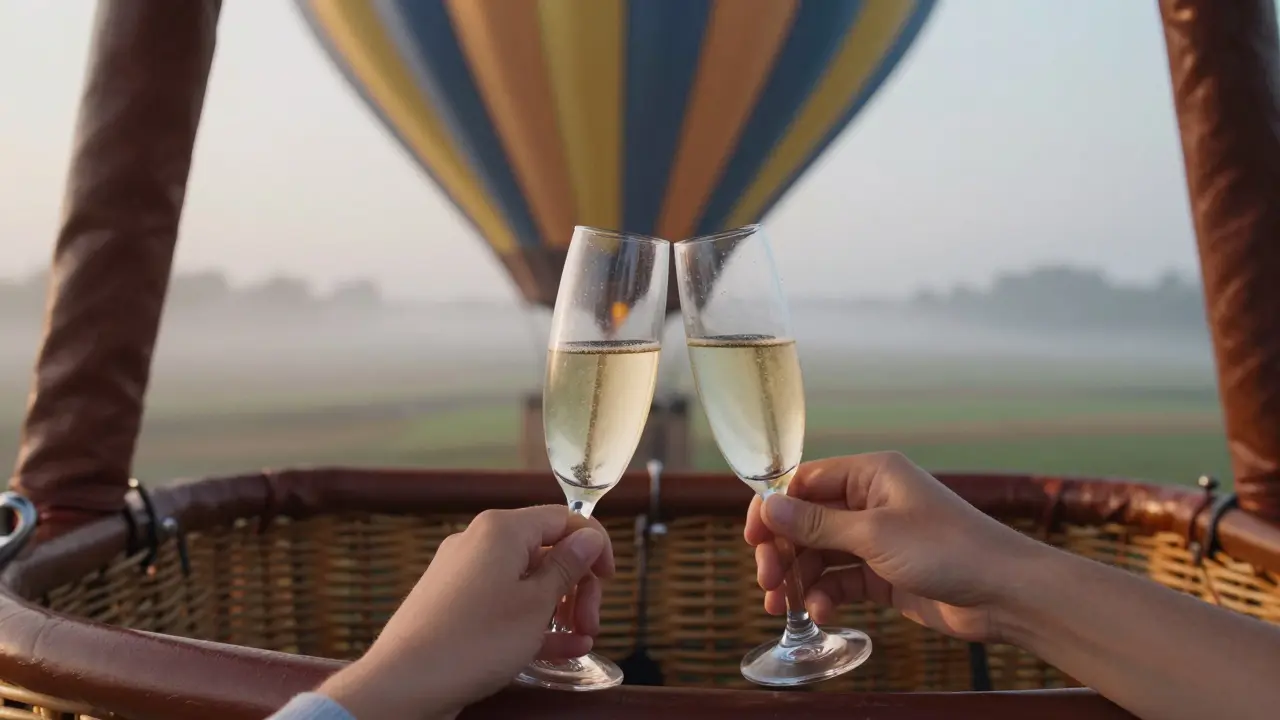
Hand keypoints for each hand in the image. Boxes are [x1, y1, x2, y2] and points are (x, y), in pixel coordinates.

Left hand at [319, 505, 613, 719]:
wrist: (405, 684)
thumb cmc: (474, 641)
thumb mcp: (536, 604)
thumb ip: (567, 566)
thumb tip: (589, 537)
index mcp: (502, 529)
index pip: (562, 519)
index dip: (594, 546)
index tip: (609, 578)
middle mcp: (479, 542)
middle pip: (545, 551)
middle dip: (577, 586)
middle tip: (592, 622)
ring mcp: (463, 574)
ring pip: (526, 581)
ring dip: (560, 608)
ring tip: (580, 641)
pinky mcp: (453, 605)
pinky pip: (503, 603)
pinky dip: (532, 621)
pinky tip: (560, 649)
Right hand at [747, 452, 1043, 642]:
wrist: (1005, 594)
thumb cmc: (948, 549)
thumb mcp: (875, 534)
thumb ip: (817, 525)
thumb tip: (767, 508)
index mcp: (870, 475)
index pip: (804, 483)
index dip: (773, 509)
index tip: (752, 539)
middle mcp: (871, 502)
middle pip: (807, 522)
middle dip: (784, 551)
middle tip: (768, 581)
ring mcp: (878, 539)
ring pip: (821, 554)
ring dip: (799, 578)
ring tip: (784, 606)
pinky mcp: (884, 574)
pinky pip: (841, 580)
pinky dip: (825, 595)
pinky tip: (820, 613)